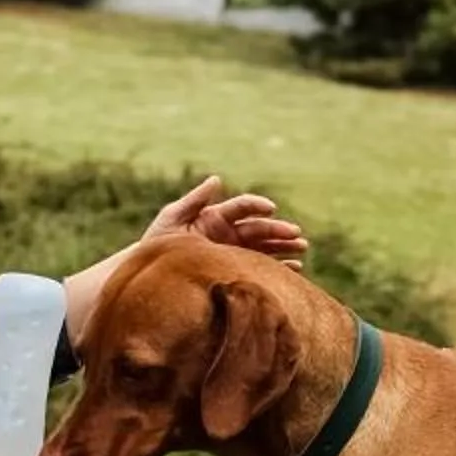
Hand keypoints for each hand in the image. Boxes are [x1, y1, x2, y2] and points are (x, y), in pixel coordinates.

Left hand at [143, 174, 309, 267]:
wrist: (153, 276)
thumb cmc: (158, 246)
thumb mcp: (171, 220)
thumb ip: (193, 200)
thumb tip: (215, 179)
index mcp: (214, 217)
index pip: (241, 207)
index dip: (256, 205)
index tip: (270, 208)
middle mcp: (228, 233)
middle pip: (258, 228)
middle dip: (278, 230)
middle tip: (296, 233)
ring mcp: (233, 252)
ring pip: (265, 247)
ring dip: (284, 246)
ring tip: (302, 246)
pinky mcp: (235, 270)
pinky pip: (261, 268)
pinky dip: (279, 267)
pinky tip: (295, 268)